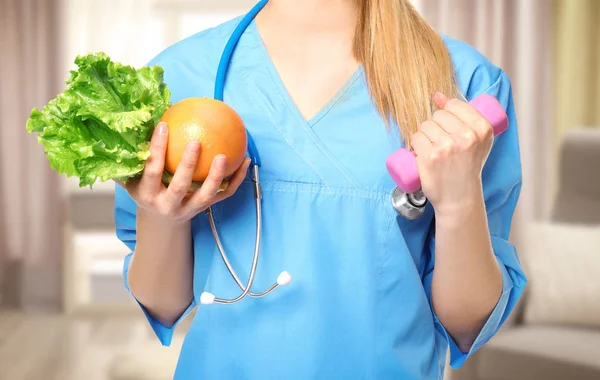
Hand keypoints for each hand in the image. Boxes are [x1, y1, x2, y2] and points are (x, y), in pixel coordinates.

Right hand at [118, 121, 250, 222]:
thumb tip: (123, 129)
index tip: (163, 125)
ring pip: (207, 194)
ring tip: (224, 155)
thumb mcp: (130, 181)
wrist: (162, 222)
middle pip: (181, 186)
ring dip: (217, 175)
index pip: (152, 169)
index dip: (157, 148)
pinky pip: (225, 194)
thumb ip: (127, 162)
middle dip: (188, 165)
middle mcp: (169, 204)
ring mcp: (190, 208)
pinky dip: (237, 179)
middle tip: (196, 142)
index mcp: (148, 194)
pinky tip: (246, 161)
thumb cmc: (146, 192)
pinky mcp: (206, 208)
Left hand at [410, 93, 493, 214]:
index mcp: (482, 129)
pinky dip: (415, 144)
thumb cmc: (467, 167)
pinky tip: (423, 154)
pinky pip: (415, 138)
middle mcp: (466, 136)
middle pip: (438, 115)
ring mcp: (447, 146)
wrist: (459, 197)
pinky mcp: (430, 157)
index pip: (455, 105)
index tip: (448, 126)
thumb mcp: (478, 141)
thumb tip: (437, 95)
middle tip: (442, 143)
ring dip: (425, 135)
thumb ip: (464, 116)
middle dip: (436, 126)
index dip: (447, 112)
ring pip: (425, 125)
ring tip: (433, 149)